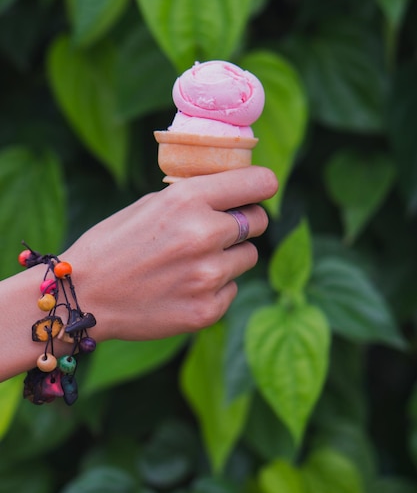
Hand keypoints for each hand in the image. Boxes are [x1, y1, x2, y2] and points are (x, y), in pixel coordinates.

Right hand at [64, 166, 277, 341]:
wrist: (83, 295)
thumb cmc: (114, 243)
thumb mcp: (152, 203)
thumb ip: (197, 196)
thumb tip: (237, 192)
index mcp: (189, 199)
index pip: (260, 182)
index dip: (262, 185)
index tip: (259, 189)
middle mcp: (204, 235)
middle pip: (260, 220)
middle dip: (246, 221)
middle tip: (222, 228)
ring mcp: (208, 276)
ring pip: (248, 257)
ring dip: (229, 256)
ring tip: (192, 262)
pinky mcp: (207, 310)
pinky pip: (232, 289)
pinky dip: (215, 286)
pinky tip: (184, 286)